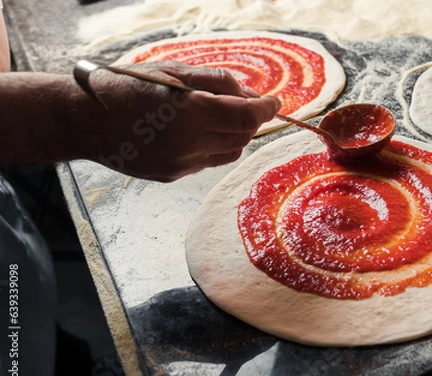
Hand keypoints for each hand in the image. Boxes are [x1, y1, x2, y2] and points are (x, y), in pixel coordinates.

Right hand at [68, 61, 281, 181]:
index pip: (247, 117)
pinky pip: (207, 162)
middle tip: (242, 102)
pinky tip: (194, 131)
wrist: (85, 120)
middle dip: (250, 119)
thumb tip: (251, 95)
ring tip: (217, 116)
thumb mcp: (173, 71)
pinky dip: (213, 145)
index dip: (266, 109)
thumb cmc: (126, 87)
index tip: (274, 102)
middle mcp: (188, 144)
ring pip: (229, 153)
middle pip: (243, 136)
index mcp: (189, 113)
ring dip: (234, 134)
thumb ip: (217, 82)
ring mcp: (181, 164)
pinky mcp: (173, 176)